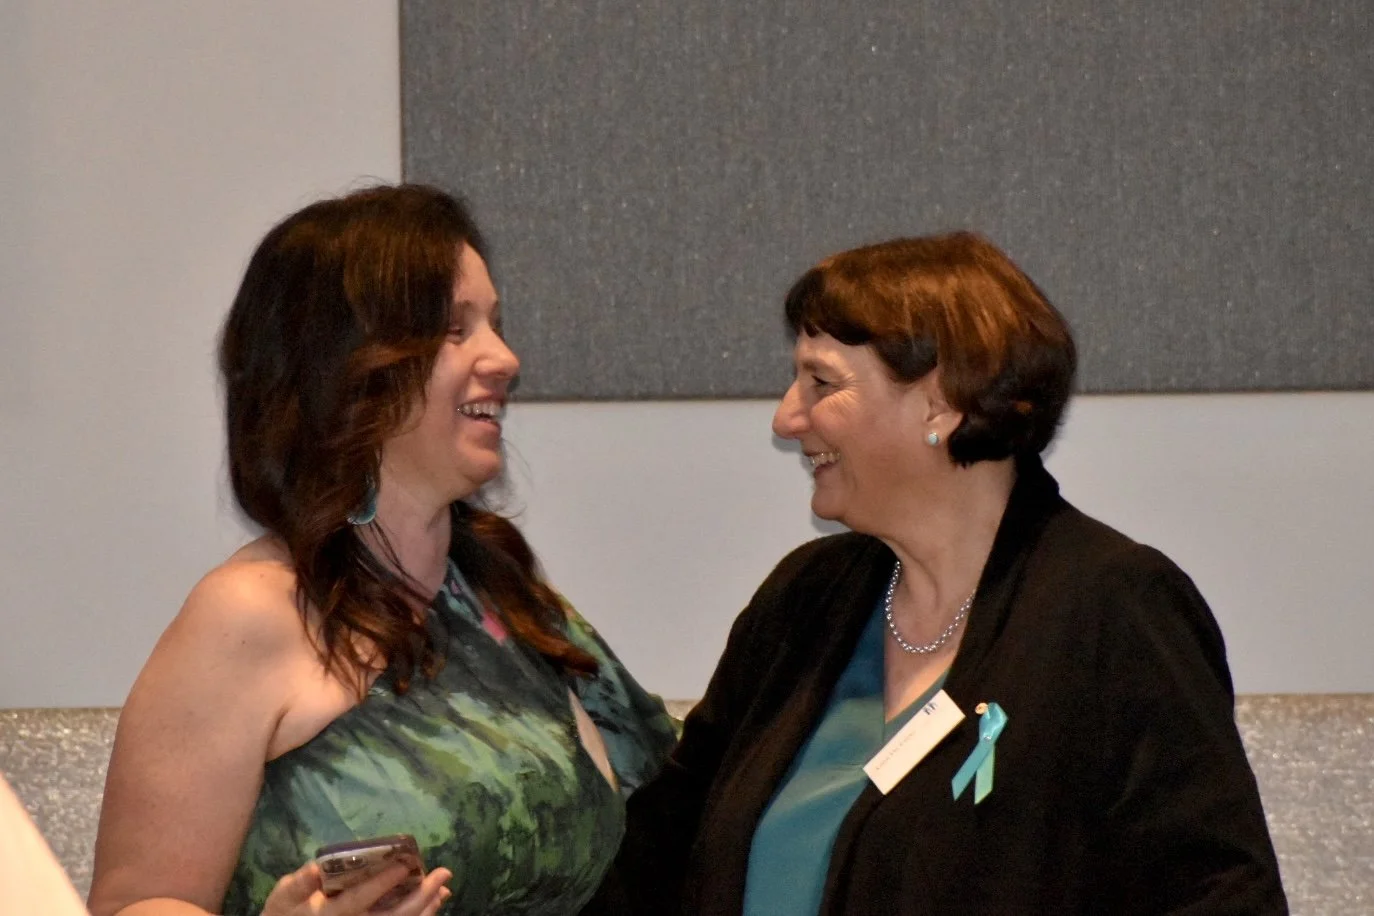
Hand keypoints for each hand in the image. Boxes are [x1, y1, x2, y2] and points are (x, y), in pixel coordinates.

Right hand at [262, 860, 452, 915]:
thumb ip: (299, 883)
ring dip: (426, 909)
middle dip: (421, 897)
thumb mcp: (283, 897)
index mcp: (331, 914)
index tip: (406, 864)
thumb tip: (316, 867)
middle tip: (444, 874)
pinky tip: (434, 903)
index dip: (383, 882)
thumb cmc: (284, 913)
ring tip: (444, 888)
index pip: (361, 899)